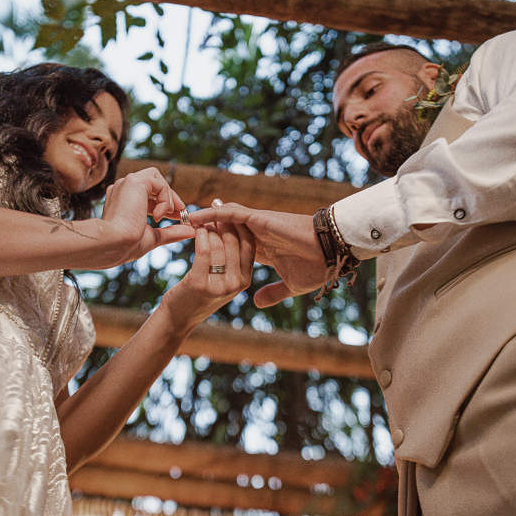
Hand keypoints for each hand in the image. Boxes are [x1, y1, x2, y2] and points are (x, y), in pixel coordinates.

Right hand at [100, 167, 195, 263]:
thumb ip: (171, 232)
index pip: (147, 194)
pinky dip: (165, 197)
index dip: (165, 204)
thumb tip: (190, 232)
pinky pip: (159, 183)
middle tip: (181, 212)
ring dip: (167, 196)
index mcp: (122, 200)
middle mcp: (122, 188)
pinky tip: (161, 213)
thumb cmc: (127, 245)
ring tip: (169, 213)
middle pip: (153, 181)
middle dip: (169, 196)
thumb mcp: (154, 237)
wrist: (113, 244)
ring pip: (155, 177)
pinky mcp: (134, 182)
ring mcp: (126, 183)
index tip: (178, 216)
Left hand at [160, 220, 254, 331]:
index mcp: (245, 280)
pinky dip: (200, 235)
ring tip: (201, 219)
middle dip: (225, 222)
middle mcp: (237, 284)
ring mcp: (220, 286)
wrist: (178, 319)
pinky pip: (204, 250)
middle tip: (215, 208)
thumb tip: (234, 229)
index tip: (230, 210)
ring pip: (219, 244)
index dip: (240, 225)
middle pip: (236, 242)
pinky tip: (195, 228)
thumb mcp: (222, 280)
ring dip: (209, 227)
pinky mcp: (201, 284)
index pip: (250, 245)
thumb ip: (232, 262)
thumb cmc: (198, 295)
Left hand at [188, 202, 326, 307]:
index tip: (200, 246)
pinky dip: (211, 213)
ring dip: (204, 218)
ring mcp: (257, 226)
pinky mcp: (257, 219)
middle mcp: (258, 235)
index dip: (217, 244)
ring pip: (224, 219)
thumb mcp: (290, 285)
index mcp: (264, 249)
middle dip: (206, 227)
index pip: (235, 244)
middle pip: (226, 229)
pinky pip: (229, 214)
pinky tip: (195, 215)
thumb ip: (273, 292)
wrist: (331, 251)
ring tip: (183, 217)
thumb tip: (257, 302)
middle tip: (183, 226)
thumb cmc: (317, 266)